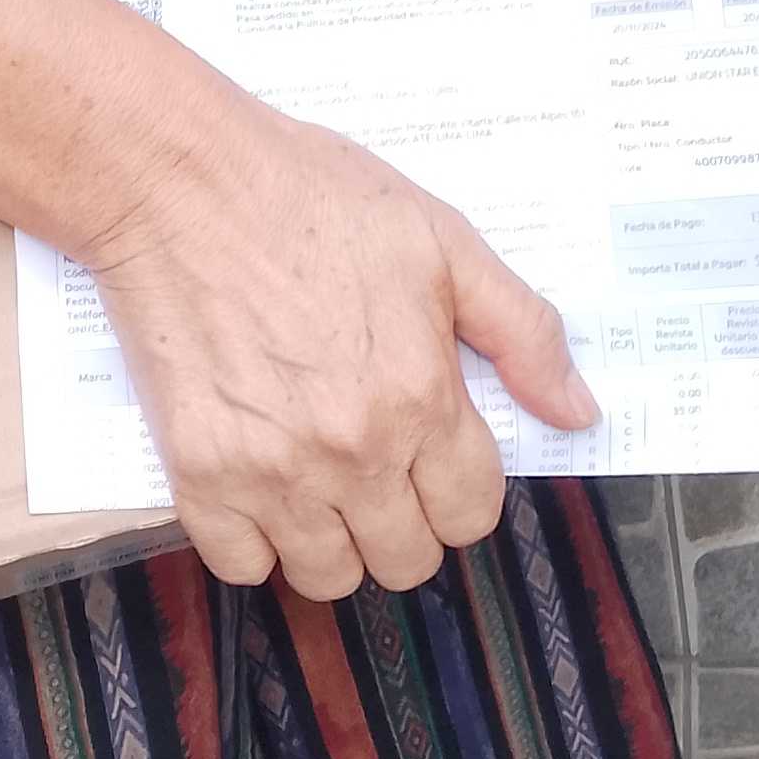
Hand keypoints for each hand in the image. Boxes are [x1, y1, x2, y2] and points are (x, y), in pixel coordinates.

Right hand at [84, 98, 597, 600]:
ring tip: (322, 481)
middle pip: (407, 558)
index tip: (437, 455)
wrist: (181, 182)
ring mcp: (270, 469)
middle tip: (381, 465)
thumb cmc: (310, 196)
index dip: (462, 487)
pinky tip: (261, 488)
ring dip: (335, 540)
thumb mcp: (444, 241)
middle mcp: (351, 449)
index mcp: (420, 396)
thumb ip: (523, 333)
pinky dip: (255, 541)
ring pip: (329, 576)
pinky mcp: (197, 471)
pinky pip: (240, 564)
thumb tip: (577, 412)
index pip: (472, 512)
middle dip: (407, 520)